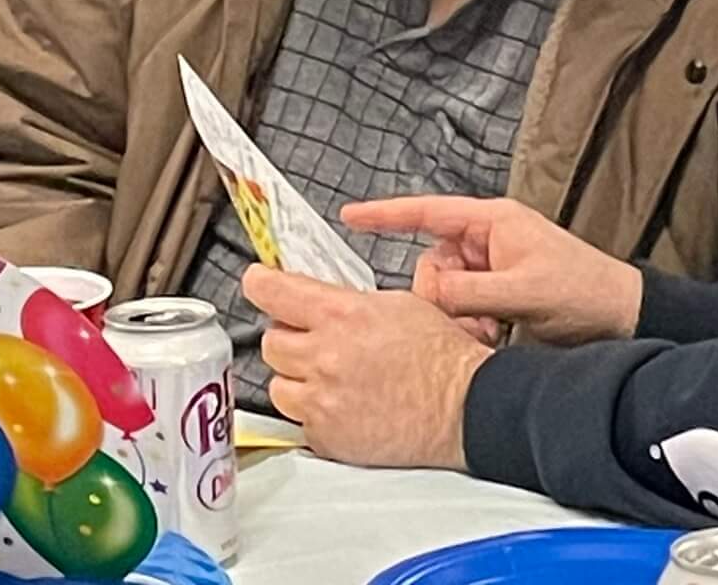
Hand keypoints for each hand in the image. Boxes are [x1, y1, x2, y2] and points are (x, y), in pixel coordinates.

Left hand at [244, 265, 486, 469]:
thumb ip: (348, 302)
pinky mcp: (326, 437)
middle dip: (287, 335)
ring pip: (277, 384)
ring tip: (326, 376)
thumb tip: (315, 299)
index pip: (275, 292)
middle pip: (272, 341)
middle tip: (309, 337)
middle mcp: (326, 356)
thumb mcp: (397, 304)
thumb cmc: (440, 355)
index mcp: (344, 315)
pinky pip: (299, 420)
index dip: (260, 283)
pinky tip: (341, 404)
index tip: (256, 281)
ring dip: (295, 377)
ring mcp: (323, 400)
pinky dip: (313, 411)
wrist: (462, 405)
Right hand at [344, 194, 642, 346]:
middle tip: (471, 321)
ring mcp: (489, 269)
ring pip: (442, 293)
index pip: (428, 212)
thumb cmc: (582, 292)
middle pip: (431, 264)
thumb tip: (428, 291)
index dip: (386, 214)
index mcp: (492, 222)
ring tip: (489, 333)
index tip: (349, 215)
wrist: (618, 318)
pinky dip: (466, 327)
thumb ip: (471, 291)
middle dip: (440, 296)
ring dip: (456, 317)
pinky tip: (491, 339)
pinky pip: (459, 310)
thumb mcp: (524, 291)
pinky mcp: (494, 297)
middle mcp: (486, 241)